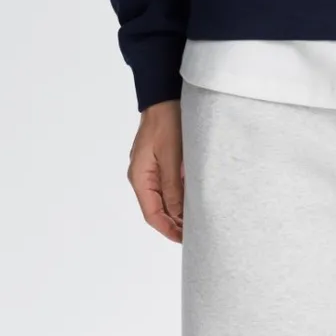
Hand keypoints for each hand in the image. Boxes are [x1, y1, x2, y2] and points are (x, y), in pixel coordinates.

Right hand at [127, 99, 183, 241]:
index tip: (184, 240)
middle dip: (173, 223)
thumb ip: (173, 187)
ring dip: (176, 210)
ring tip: (195, 220)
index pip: (152, 214)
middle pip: (156, 208)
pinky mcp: (159, 161)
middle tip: (194, 233)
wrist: (164, 96)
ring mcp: (149, 169)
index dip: (168, 229)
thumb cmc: (167, 122)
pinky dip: (178, 196)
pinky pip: (166, 185)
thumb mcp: (172, 156)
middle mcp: (141, 176)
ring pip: (162, 198)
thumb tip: (177, 215)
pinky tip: (192, 199)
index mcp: (140, 177)